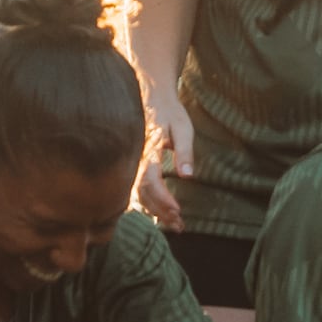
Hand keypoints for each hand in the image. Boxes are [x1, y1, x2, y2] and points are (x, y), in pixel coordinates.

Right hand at [136, 88, 194, 228]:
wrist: (153, 97)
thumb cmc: (170, 112)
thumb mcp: (183, 129)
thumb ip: (184, 152)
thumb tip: (187, 176)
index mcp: (147, 149)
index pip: (151, 180)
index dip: (162, 198)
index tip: (177, 211)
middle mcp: (136, 159)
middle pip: (143, 192)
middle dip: (161, 210)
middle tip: (179, 224)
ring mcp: (133, 163)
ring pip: (139, 193)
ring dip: (156, 210)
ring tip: (175, 224)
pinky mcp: (135, 165)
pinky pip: (138, 189)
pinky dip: (149, 204)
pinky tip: (160, 215)